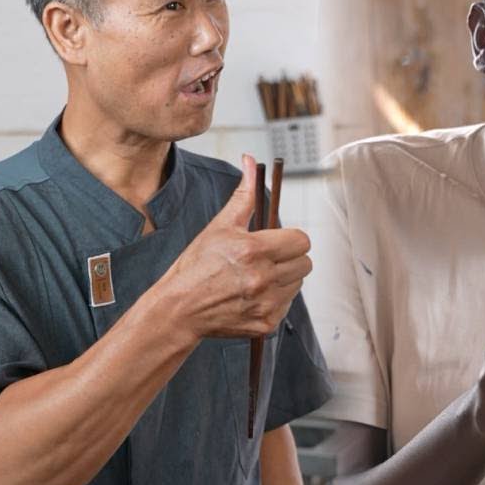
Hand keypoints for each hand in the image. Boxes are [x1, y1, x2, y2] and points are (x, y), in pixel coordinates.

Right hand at [156, 154, 312, 340]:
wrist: (179, 309)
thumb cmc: (196, 266)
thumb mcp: (219, 226)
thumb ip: (243, 194)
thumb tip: (250, 162)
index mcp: (254, 250)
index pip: (301, 240)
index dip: (290, 239)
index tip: (277, 241)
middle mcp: (263, 277)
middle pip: (305, 262)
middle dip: (290, 258)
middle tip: (267, 258)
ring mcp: (266, 302)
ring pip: (298, 283)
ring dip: (285, 278)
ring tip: (257, 276)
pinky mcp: (266, 322)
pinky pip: (288, 304)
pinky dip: (276, 298)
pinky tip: (253, 294)